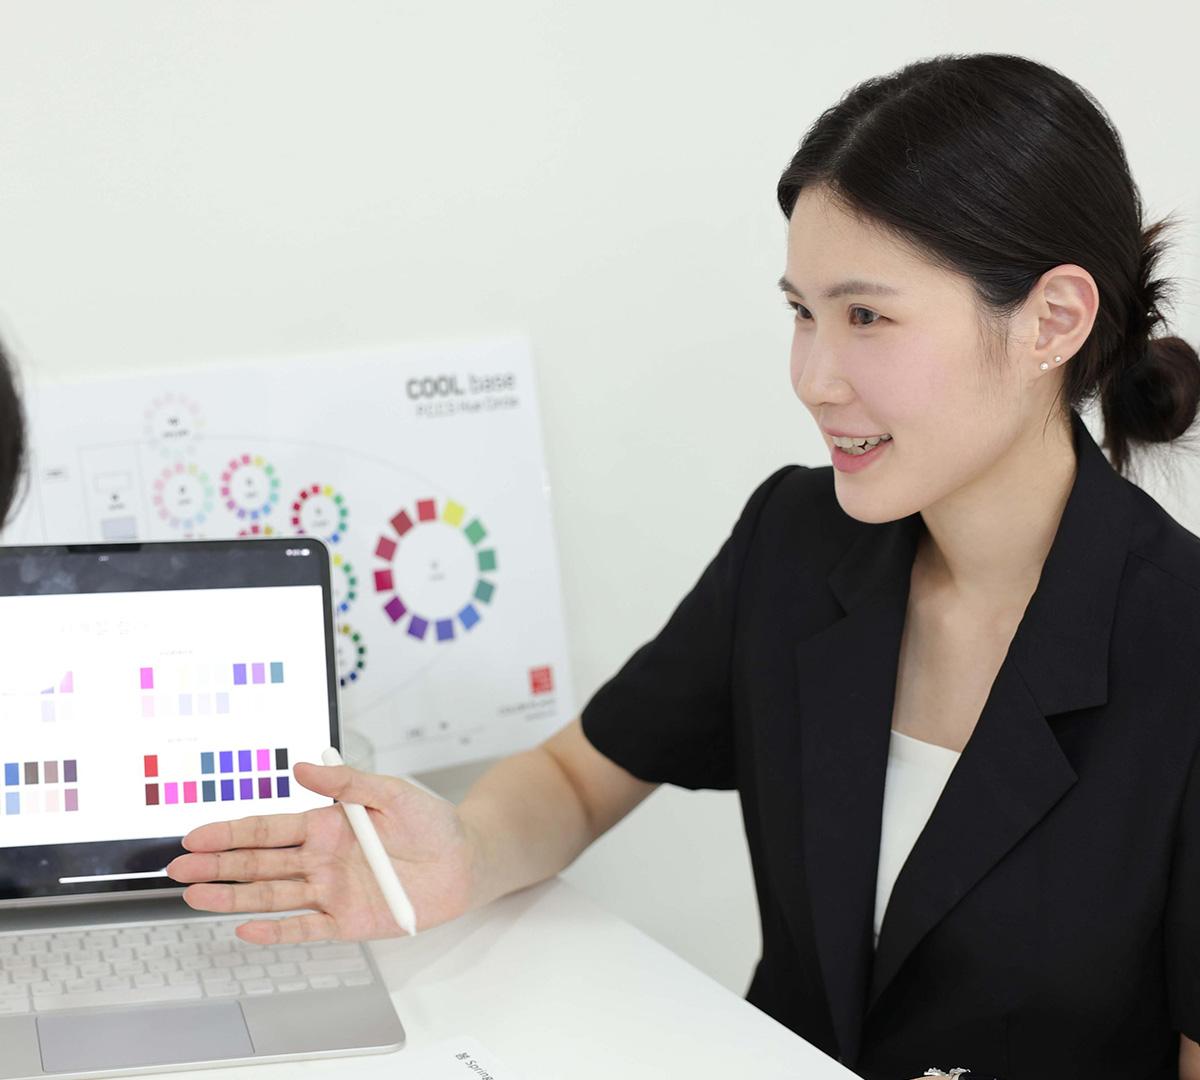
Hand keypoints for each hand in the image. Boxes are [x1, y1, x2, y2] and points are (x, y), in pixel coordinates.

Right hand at [166, 761, 478, 944]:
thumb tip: (304, 767)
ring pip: (272, 895)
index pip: (269, 828)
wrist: (463, 861)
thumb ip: (348, 783)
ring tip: (194, 896)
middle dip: (217, 864)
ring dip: (233, 896)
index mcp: (327, 824)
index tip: (195, 833)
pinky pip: (305, 928)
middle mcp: (321, 858)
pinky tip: (246, 929)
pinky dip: (276, 931)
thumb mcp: (392, 792)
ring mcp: (330, 891)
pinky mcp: (348, 920)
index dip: (231, 831)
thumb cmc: (430, 822)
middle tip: (177, 866)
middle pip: (259, 863)